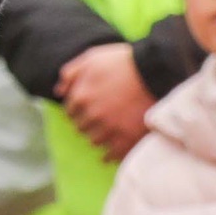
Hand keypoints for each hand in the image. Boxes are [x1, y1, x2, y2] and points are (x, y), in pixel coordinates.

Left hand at [58, 43, 154, 162]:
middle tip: (97, 121)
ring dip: (97, 138)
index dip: (78, 110)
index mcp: (81, 97)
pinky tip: (109, 155)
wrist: (158, 71)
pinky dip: (109, 155)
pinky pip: (112, 154)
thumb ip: (70, 74)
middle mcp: (92, 115)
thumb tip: (58, 92)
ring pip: (94, 141)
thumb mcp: (92, 58)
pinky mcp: (127, 138)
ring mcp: (110, 128)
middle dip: (87, 123)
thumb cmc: (124, 62)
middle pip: (81, 127)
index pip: (70, 111)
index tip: (86, 110)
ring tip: (105, 134)